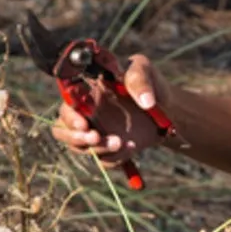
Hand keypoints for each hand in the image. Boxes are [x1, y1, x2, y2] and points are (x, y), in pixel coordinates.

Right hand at [50, 53, 171, 170]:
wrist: (168, 109)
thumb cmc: (150, 83)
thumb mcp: (145, 71)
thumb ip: (140, 79)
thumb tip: (145, 101)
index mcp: (87, 92)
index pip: (66, 104)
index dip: (69, 116)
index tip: (84, 124)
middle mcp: (86, 113)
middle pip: (62, 130)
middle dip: (75, 137)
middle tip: (96, 137)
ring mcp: (96, 132)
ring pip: (81, 148)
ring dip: (98, 148)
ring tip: (120, 142)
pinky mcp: (109, 148)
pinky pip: (103, 159)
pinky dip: (115, 157)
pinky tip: (132, 146)